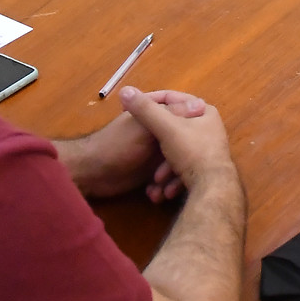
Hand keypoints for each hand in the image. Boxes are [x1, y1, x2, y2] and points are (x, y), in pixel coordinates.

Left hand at [64, 89, 209, 200]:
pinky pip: (167, 178)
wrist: (93, 173)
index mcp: (156, 112)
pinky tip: (160, 196)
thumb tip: (200, 104)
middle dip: (186, 157)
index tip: (206, 134)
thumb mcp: (146, 128)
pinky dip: (165, 187)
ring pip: (178, 161)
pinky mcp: (152, 171)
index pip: (184, 109)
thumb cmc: (117, 145)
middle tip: (186, 171)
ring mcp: (156, 152)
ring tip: (168, 190)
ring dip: (174, 177)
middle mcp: (159, 130)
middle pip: (184, 139)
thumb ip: (171, 115)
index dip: (195, 121)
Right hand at [120, 85, 235, 195]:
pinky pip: (183, 168)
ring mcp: (207, 150)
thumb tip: (126, 90)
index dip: (148, 103)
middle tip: (143, 152)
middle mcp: (208, 128)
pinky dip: (172, 179)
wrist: (212, 189)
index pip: (171, 98)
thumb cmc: (191, 151)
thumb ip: (145, 109)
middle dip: (155, 146)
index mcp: (204, 111)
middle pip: (171, 130)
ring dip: (162, 168)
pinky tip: (166, 191)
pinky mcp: (205, 170)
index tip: (129, 111)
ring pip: (175, 153)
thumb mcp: (165, 127)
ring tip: (156, 182)